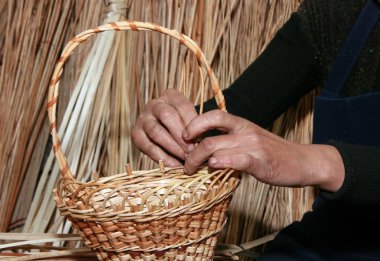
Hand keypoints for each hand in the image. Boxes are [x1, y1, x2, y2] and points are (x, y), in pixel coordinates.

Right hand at [131, 89, 196, 166]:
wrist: (165, 130)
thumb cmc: (183, 125)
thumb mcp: (191, 119)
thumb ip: (196, 126)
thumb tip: (202, 144)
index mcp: (170, 96)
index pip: (182, 106)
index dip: (192, 123)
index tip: (200, 139)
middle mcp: (154, 104)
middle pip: (167, 116)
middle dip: (181, 135)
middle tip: (192, 150)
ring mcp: (142, 118)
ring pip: (156, 132)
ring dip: (172, 147)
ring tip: (185, 158)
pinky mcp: (136, 134)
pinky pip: (148, 147)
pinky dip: (163, 158)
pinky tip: (175, 165)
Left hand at [183, 110, 344, 191]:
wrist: (304, 161)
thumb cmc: (274, 153)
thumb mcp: (251, 140)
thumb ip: (231, 142)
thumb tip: (206, 150)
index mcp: (242, 124)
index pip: (213, 115)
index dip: (194, 124)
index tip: (183, 137)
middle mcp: (245, 131)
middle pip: (208, 137)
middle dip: (190, 152)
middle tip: (185, 164)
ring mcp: (253, 145)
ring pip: (216, 148)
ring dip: (198, 161)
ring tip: (191, 171)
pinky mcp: (261, 161)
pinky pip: (237, 159)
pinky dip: (222, 162)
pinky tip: (213, 167)